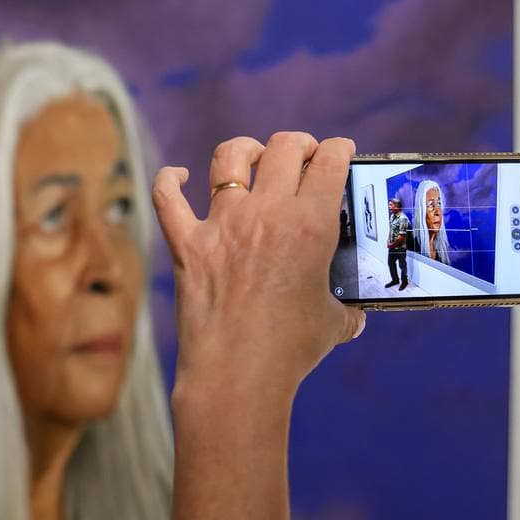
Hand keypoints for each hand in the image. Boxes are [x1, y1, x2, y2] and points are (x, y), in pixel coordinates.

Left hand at [153, 133, 365, 398]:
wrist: (238, 375)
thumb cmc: (290, 351)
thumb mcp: (334, 323)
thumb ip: (345, 307)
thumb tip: (352, 312)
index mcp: (311, 224)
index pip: (331, 162)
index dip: (339, 149)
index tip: (340, 152)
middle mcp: (267, 213)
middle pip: (284, 148)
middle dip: (300, 144)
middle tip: (304, 156)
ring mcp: (223, 225)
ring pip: (229, 158)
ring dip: (246, 149)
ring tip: (253, 155)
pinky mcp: (187, 244)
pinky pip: (167, 198)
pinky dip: (169, 180)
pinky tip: (178, 176)